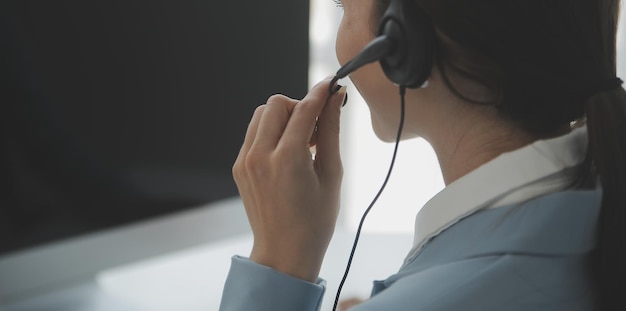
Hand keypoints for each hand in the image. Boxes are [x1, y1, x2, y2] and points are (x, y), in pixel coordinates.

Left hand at [232, 77, 346, 281]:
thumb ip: (331, 132)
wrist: (284, 253)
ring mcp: (245, 161)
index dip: (320, 92)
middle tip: (317, 128)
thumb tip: (335, 99)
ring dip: (283, 118)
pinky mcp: (239, 167)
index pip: (304, 109)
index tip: (332, 85)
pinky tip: (288, 154)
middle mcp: (260, 156)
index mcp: (288, 159)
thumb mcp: (332, 175)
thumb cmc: (314, 222)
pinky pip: (254, 134)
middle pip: (277, 103)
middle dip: (299, 106)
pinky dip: (271, 133)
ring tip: (302, 142)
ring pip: (261, 115)